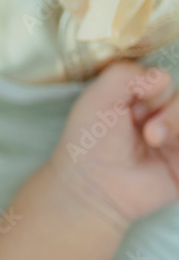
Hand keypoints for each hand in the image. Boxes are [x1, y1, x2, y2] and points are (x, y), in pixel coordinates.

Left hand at [50, 60, 178, 225]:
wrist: (93, 185)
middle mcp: (161, 116)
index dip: (155, 90)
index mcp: (141, 98)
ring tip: (154, 141)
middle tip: (148, 132)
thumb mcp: (97, 98)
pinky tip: (170, 151)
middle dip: (171, 112)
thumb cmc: (90, 140)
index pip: (165, 81)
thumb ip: (125, 74)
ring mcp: (175, 141)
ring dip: (177, 126)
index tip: (132, 108)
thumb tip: (161, 77)